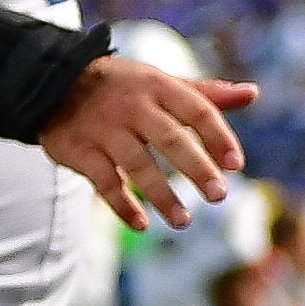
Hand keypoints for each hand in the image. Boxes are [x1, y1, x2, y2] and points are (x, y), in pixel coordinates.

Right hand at [43, 53, 254, 228]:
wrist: (53, 81)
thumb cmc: (124, 87)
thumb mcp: (162, 82)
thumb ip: (206, 94)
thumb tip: (251, 94)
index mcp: (158, 86)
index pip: (197, 110)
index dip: (218, 137)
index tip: (237, 165)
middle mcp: (132, 106)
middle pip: (169, 139)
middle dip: (196, 168)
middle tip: (219, 196)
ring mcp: (104, 128)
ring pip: (137, 165)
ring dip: (162, 195)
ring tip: (184, 222)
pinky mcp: (79, 149)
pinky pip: (104, 181)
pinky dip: (122, 205)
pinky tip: (142, 224)